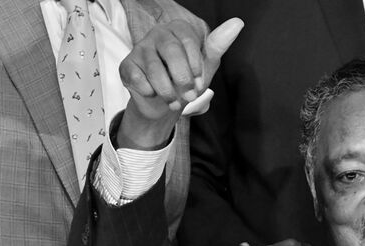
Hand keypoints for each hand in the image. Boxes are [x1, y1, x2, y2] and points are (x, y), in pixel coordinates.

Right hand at [118, 17, 243, 148]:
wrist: (166, 104)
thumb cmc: (188, 81)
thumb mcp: (206, 66)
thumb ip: (218, 44)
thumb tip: (238, 22)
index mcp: (178, 30)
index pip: (188, 39)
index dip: (195, 65)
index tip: (199, 82)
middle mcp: (158, 34)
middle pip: (171, 51)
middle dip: (183, 79)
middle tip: (189, 96)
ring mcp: (140, 49)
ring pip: (153, 68)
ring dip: (167, 91)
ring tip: (175, 102)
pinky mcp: (127, 65)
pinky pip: (137, 78)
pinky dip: (149, 92)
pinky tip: (153, 94)